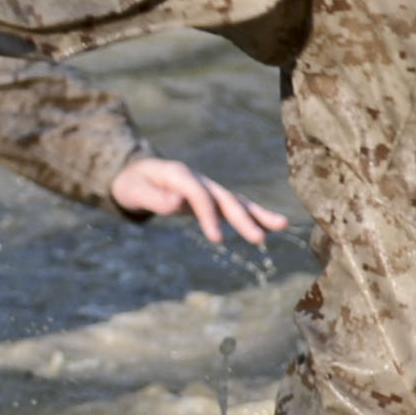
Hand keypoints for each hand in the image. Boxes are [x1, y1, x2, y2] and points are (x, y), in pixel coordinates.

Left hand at [108, 157, 289, 244]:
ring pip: (237, 201)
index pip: (199, 196)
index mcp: (179, 175)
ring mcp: (208, 188)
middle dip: (243, 218)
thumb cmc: (132, 184)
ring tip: (283, 225)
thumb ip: (153, 198)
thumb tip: (177, 204)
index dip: (209, 216)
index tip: (217, 240)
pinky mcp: (213, 199)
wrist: (135, 174)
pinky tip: (273, 226)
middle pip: (225, 198)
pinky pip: (236, 207)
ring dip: (259, 214)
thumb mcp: (134, 190)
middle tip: (259, 239)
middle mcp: (199, 180)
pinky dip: (255, 215)